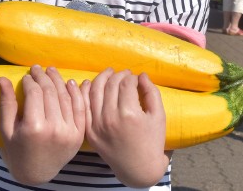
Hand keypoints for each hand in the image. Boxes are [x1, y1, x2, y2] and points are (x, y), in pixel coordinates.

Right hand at [0, 65, 85, 184]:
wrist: (37, 172)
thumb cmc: (18, 150)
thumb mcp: (6, 129)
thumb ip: (6, 103)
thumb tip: (2, 78)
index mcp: (33, 128)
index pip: (34, 94)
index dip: (30, 81)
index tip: (26, 76)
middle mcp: (54, 129)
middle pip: (50, 93)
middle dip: (43, 77)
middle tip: (38, 68)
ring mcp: (69, 132)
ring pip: (66, 97)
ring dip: (59, 80)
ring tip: (51, 71)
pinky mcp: (79, 134)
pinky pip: (79, 108)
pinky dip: (76, 93)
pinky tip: (69, 82)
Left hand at [81, 68, 168, 187]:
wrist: (138, 169)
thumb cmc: (152, 141)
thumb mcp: (159, 116)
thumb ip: (151, 92)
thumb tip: (141, 75)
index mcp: (129, 114)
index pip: (126, 84)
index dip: (132, 77)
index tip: (136, 78)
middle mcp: (110, 118)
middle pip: (110, 85)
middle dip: (118, 75)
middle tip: (125, 74)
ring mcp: (97, 125)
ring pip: (94, 91)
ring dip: (102, 78)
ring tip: (110, 73)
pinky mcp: (89, 132)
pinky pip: (84, 106)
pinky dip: (85, 92)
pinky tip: (91, 83)